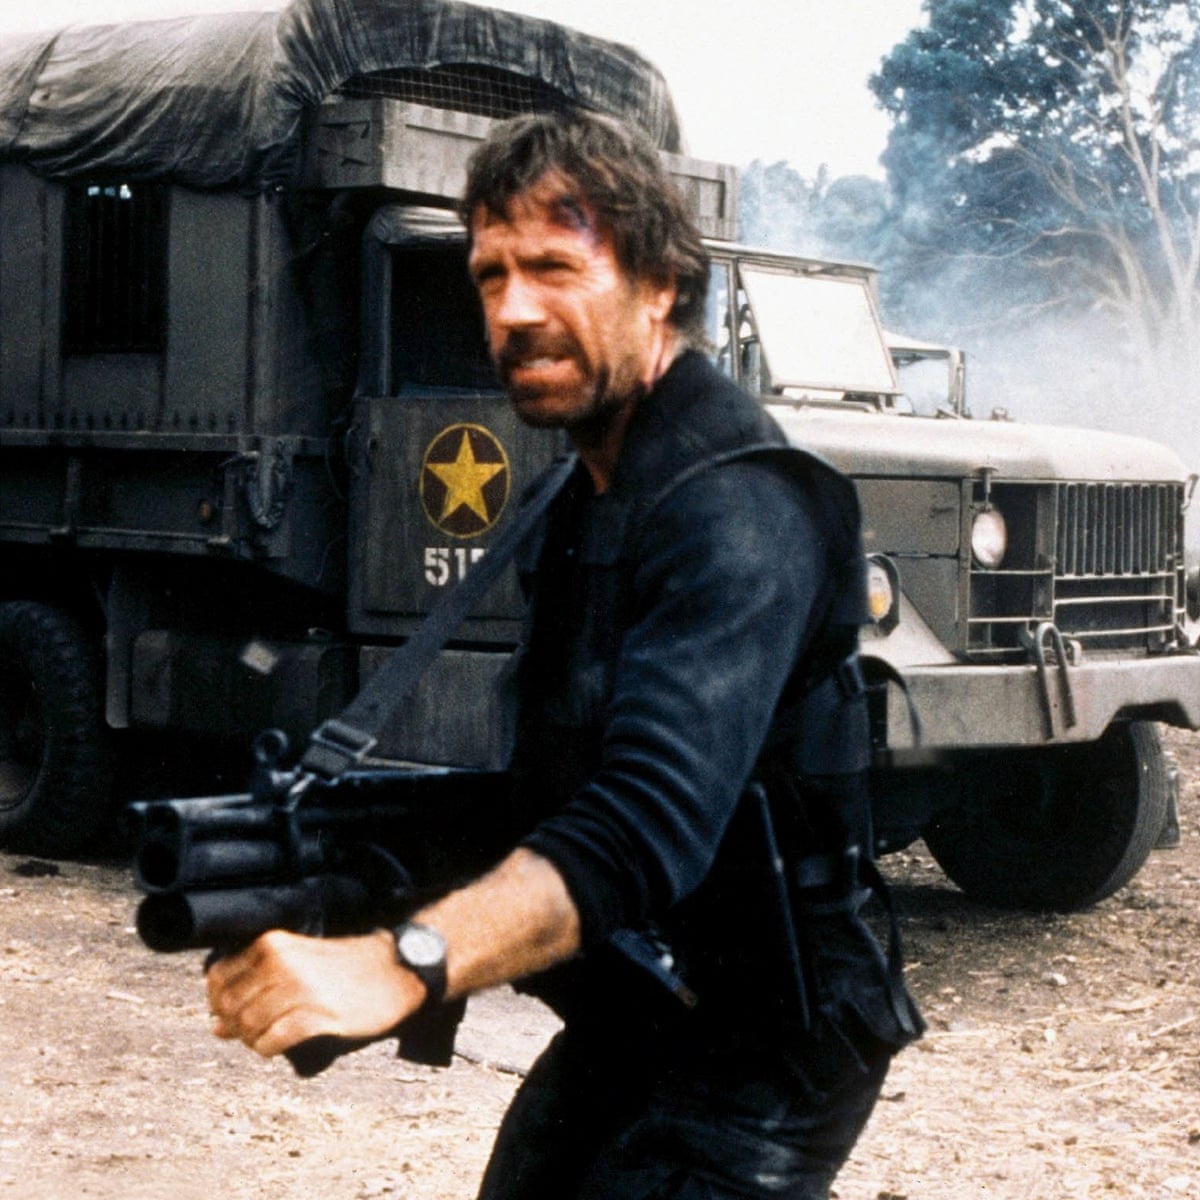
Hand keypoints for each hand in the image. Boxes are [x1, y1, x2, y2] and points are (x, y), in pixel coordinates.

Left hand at [206, 928, 423, 1058]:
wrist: (396, 969)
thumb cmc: (347, 966)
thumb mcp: (299, 961)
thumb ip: (256, 987)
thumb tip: (216, 1027)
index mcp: (274, 943)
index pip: (217, 978)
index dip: (217, 1002)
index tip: (231, 1013)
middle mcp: (282, 963)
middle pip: (230, 1005)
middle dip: (234, 1025)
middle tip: (252, 1030)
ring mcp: (300, 989)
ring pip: (248, 1025)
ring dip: (252, 1038)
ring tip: (268, 1036)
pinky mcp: (318, 1015)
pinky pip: (272, 1041)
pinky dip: (268, 1048)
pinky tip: (278, 1044)